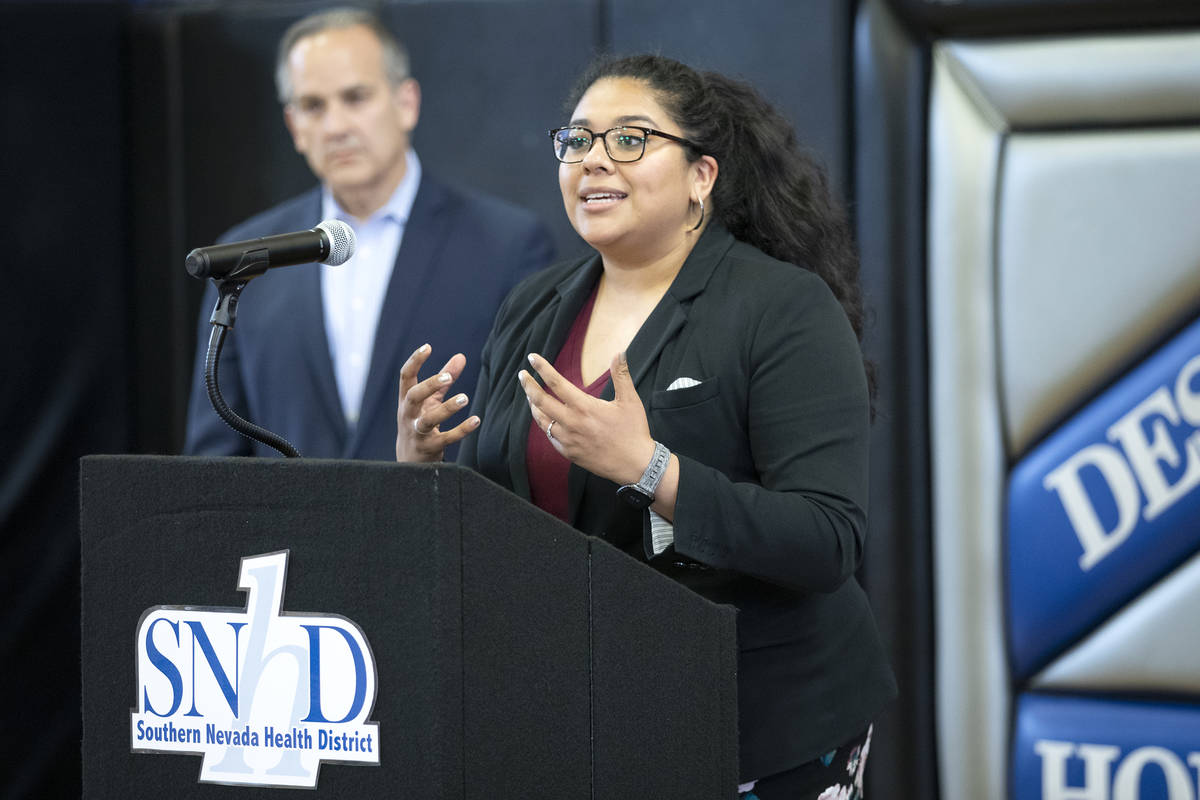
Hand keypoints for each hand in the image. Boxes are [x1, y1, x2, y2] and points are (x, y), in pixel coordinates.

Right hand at [395, 344, 478, 461]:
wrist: (410, 460)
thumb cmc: (420, 422)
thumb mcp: (430, 401)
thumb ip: (444, 380)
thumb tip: (461, 356)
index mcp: (406, 399)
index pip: (405, 377)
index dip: (414, 361)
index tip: (428, 347)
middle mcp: (408, 414)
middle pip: (413, 396)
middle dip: (430, 385)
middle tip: (449, 377)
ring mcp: (417, 432)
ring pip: (428, 420)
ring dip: (446, 409)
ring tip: (464, 398)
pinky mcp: (429, 448)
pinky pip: (446, 439)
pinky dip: (462, 430)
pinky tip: (476, 420)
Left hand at [518, 350, 654, 485]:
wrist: (634, 464)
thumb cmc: (633, 431)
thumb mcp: (630, 400)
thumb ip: (621, 375)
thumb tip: (620, 353)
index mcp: (584, 407)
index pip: (556, 383)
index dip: (542, 368)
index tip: (532, 358)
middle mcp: (572, 423)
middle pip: (540, 401)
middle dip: (528, 386)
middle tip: (522, 376)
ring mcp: (568, 440)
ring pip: (541, 420)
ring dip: (533, 405)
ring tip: (530, 395)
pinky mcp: (568, 453)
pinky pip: (549, 436)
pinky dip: (544, 424)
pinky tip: (544, 418)